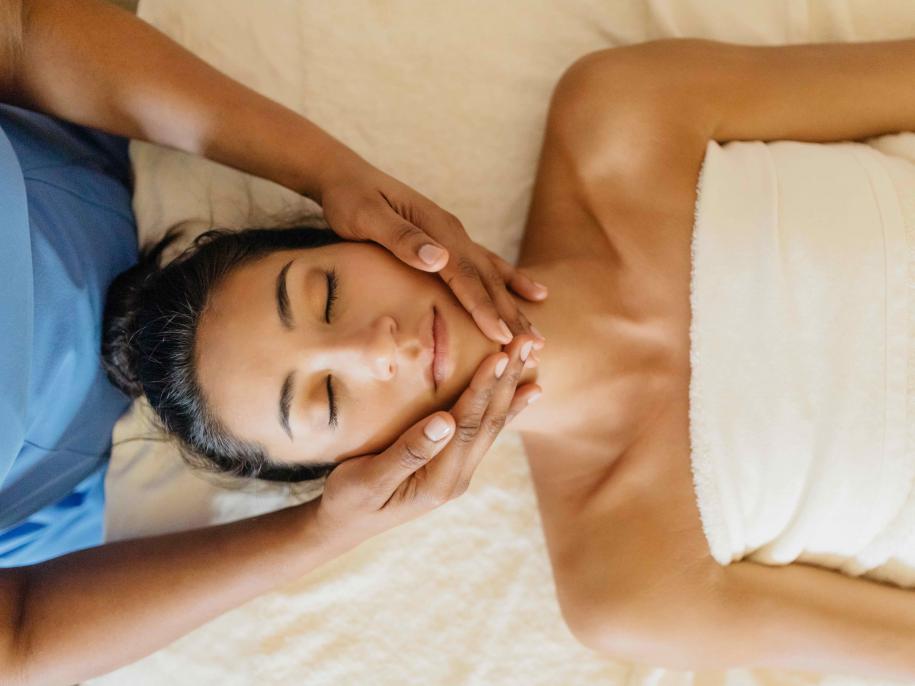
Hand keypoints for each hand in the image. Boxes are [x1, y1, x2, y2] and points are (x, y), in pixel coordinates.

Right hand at [313, 335, 540, 547]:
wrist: (345, 525)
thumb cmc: (348, 501)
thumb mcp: (368, 480)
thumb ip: (408, 452)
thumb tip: (444, 421)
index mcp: (439, 481)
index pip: (467, 426)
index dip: (483, 389)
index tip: (498, 356)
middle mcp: (457, 477)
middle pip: (490, 421)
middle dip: (508, 379)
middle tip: (527, 341)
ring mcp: (458, 472)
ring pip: (492, 423)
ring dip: (512, 386)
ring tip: (531, 354)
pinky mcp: (453, 464)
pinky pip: (484, 429)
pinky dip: (507, 406)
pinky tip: (526, 391)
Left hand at [317, 152, 547, 348]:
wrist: (345, 174)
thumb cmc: (350, 199)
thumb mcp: (366, 217)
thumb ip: (402, 238)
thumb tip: (439, 259)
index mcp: (436, 228)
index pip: (466, 275)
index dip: (485, 307)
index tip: (503, 336)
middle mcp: (452, 231)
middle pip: (489, 278)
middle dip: (512, 313)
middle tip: (534, 346)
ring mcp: (453, 234)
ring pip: (493, 274)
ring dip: (516, 304)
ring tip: (537, 333)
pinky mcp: (449, 239)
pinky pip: (486, 264)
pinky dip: (510, 280)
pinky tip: (531, 292)